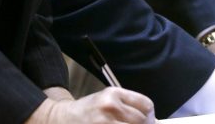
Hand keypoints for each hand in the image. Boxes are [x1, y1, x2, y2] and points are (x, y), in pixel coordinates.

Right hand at [26, 87, 154, 123]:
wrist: (63, 119)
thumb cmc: (89, 110)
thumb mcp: (108, 99)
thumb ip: (127, 105)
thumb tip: (151, 118)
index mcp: (113, 93)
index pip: (145, 104)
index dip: (150, 114)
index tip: (149, 119)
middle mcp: (109, 106)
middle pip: (141, 120)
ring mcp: (104, 122)